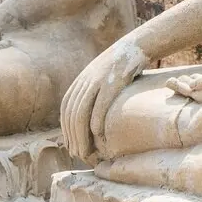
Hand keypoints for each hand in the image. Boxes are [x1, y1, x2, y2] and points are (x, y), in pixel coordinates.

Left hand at [60, 39, 149, 160]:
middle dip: (72, 137)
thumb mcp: (101, 77)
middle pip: (72, 114)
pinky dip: (96, 120)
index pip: (66, 109)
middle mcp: (85, 81)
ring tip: (85, 151)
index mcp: (81, 80)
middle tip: (77, 155)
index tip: (70, 146)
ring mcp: (98, 81)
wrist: (135, 46)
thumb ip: (92, 93)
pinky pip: (100, 104)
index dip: (66, 129)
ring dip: (81, 135)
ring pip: (82, 112)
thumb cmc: (121, 66)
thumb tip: (90, 118)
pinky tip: (97, 134)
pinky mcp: (112, 81)